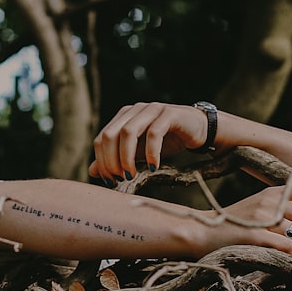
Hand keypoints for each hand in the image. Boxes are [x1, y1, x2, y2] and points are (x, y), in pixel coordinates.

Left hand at [89, 103, 208, 181]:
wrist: (198, 130)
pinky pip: (153, 133)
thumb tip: (92, 171)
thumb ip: (118, 160)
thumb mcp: (139, 154)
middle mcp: (134, 110)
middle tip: (120, 179)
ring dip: (127, 158)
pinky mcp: (169, 114)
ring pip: (128, 132)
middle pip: (110, 135)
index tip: (110, 181)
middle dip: (111, 161)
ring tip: (132, 175)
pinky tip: (153, 167)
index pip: (102, 138)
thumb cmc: (167, 141)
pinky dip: (151, 153)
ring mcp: (151, 110)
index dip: (102, 161)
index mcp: (123, 117)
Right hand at [206, 181, 291, 255]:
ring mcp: (263, 219)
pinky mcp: (255, 236)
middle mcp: (271, 201)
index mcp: (274, 192)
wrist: (200, 232)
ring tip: (291, 253)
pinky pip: (287, 248)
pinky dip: (289, 257)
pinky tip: (280, 258)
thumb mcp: (259, 205)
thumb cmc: (233, 223)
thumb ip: (284, 205)